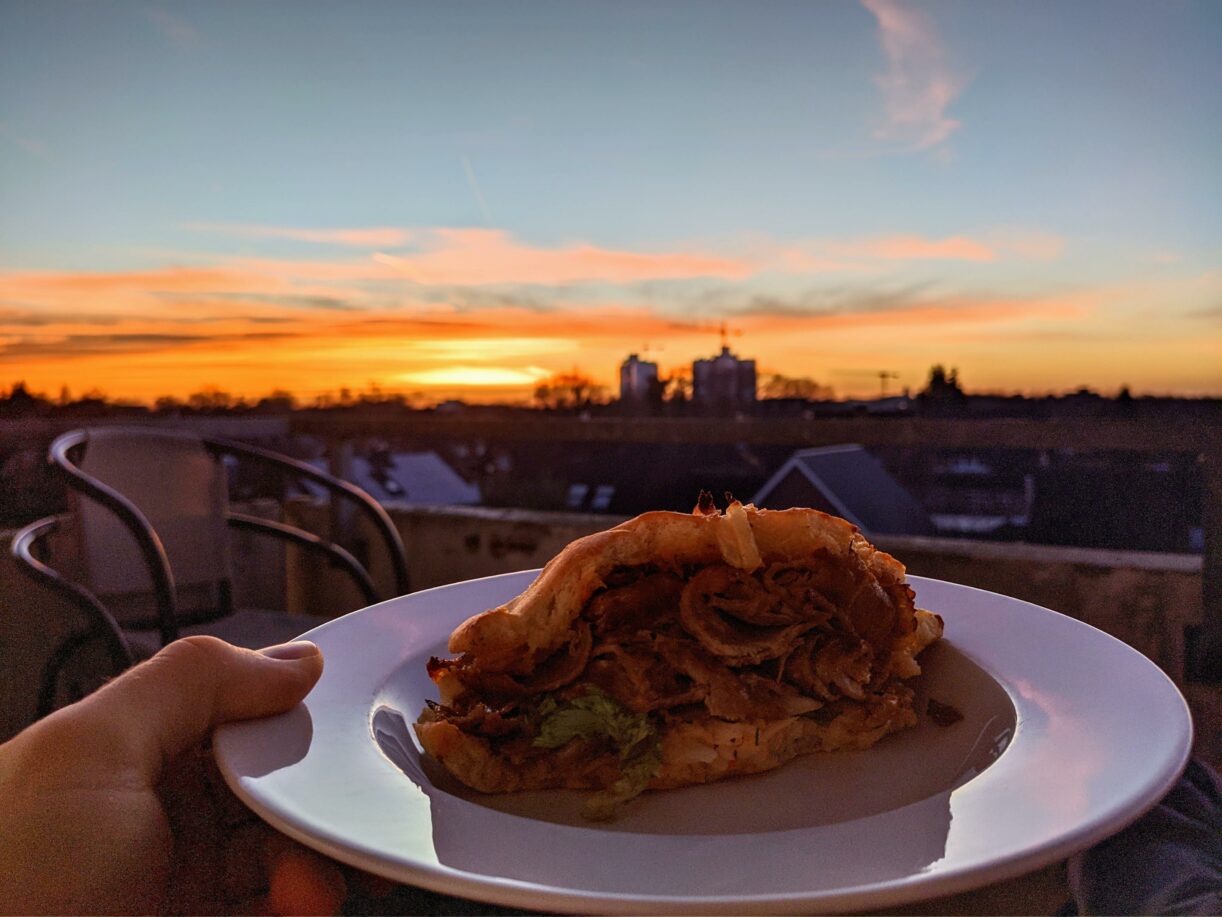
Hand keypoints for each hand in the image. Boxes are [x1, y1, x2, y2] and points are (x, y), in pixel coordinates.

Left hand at [0, 635, 352, 914]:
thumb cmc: (11, 886)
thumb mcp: (86, 754)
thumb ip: (188, 682)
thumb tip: (292, 660)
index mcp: (129, 756)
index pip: (236, 713)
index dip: (291, 716)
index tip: (338, 724)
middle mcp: (160, 819)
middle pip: (276, 785)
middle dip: (314, 796)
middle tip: (328, 813)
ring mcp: (186, 884)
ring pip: (292, 851)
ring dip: (319, 857)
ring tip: (310, 881)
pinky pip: (286, 907)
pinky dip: (306, 903)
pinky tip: (302, 903)